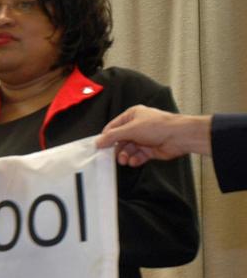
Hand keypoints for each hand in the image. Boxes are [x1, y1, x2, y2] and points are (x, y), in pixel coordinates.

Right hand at [96, 106, 210, 167]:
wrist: (179, 136)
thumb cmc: (158, 126)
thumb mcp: (130, 129)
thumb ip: (112, 136)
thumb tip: (98, 141)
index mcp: (132, 116)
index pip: (113, 127)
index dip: (106, 137)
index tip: (99, 147)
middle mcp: (137, 127)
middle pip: (120, 140)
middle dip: (117, 149)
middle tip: (113, 157)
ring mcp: (144, 139)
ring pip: (128, 150)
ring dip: (125, 156)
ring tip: (125, 160)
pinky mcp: (149, 150)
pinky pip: (137, 156)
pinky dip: (134, 160)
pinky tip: (134, 161)